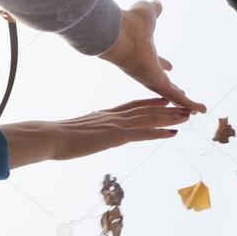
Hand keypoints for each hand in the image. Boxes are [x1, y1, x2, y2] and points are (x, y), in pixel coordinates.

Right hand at [1, 98, 189, 168]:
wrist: (49, 136)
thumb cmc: (57, 136)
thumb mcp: (77, 131)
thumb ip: (88, 130)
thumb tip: (87, 133)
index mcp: (106, 114)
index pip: (133, 105)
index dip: (151, 102)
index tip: (165, 99)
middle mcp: (114, 116)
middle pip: (147, 109)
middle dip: (168, 108)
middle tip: (185, 107)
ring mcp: (117, 124)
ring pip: (150, 118)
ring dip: (170, 117)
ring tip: (187, 116)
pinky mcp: (116, 136)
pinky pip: (144, 133)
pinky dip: (160, 132)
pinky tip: (174, 132)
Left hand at [99, 0, 205, 112]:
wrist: (118, 33)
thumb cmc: (129, 23)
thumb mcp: (147, 13)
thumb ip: (153, 10)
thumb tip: (157, 3)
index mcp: (143, 53)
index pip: (155, 61)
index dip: (163, 63)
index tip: (170, 66)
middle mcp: (146, 69)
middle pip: (161, 82)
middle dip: (171, 88)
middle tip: (182, 93)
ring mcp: (151, 79)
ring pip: (169, 94)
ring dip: (182, 102)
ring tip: (193, 111)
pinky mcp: (158, 85)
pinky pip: (177, 97)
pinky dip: (190, 104)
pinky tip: (202, 110)